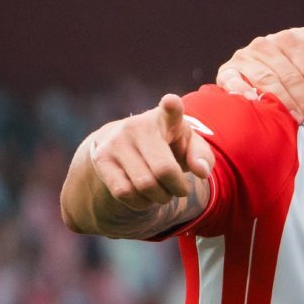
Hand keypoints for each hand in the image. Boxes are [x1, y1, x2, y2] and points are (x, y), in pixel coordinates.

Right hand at [89, 94, 214, 210]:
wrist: (124, 144)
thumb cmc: (167, 145)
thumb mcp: (189, 145)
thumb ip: (202, 157)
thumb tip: (201, 172)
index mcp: (165, 118)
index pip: (170, 110)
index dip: (172, 106)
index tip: (171, 101)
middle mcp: (137, 126)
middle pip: (163, 170)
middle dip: (177, 188)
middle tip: (180, 190)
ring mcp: (116, 142)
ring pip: (144, 185)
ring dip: (159, 198)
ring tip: (163, 193)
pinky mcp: (101, 159)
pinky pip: (124, 192)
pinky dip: (140, 203)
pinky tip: (144, 197)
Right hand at [216, 27, 303, 132]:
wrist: (259, 65)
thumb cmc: (295, 61)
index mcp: (289, 38)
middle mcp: (265, 45)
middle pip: (291, 77)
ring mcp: (245, 57)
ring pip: (268, 80)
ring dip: (284, 101)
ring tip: (297, 121)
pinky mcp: (227, 71)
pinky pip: (232, 80)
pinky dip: (242, 90)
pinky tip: (253, 101)